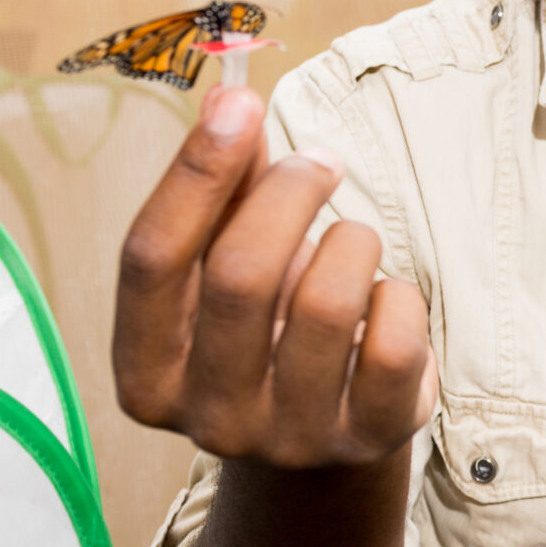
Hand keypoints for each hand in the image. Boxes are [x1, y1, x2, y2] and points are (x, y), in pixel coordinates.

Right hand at [114, 83, 433, 466]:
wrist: (321, 443)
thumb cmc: (264, 330)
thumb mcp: (225, 267)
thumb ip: (222, 194)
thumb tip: (230, 103)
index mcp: (146, 373)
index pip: (150, 259)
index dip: (195, 172)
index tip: (238, 104)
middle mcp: (208, 420)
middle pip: (240, 275)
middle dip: (288, 194)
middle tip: (318, 164)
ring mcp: (290, 439)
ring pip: (327, 303)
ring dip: (351, 243)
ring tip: (350, 247)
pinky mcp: (368, 440)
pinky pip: (395, 341)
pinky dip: (400, 297)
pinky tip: (385, 303)